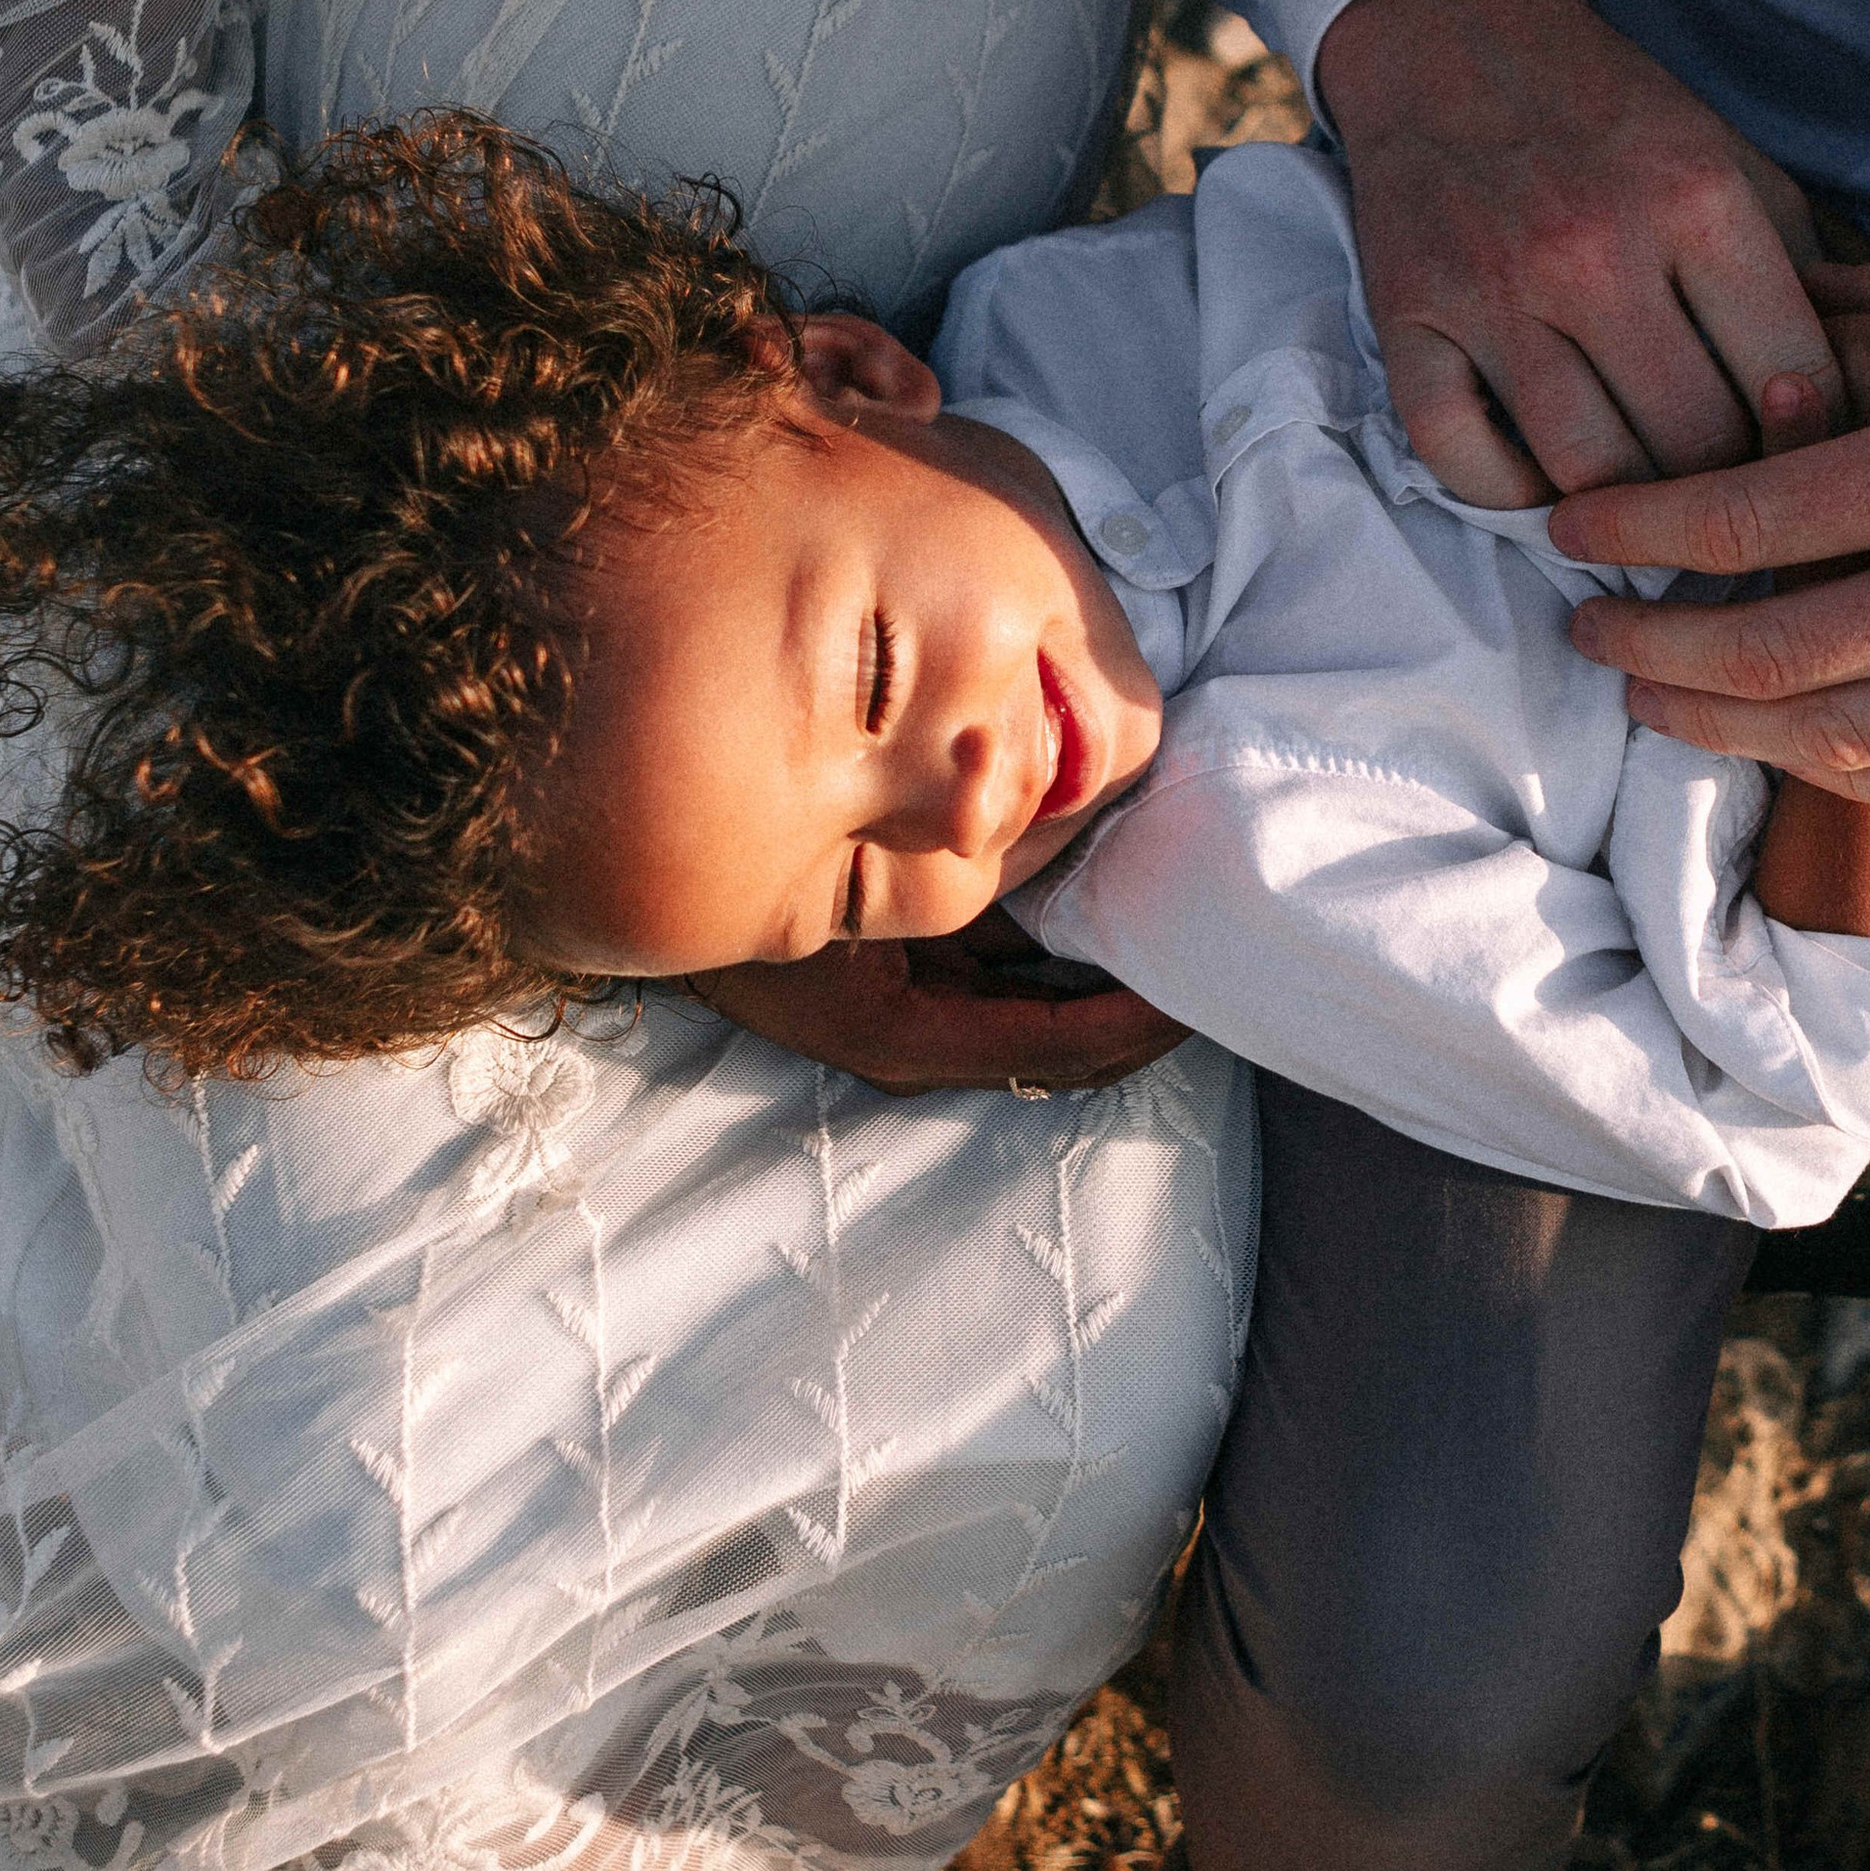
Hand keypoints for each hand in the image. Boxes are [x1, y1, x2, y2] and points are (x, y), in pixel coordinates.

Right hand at [686, 912, 1187, 1098]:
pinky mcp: (907, 986)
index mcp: (909, 1036)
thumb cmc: (739, 893)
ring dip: (1107, 976)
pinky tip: (1101, 894)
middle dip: (1141, 1005)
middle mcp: (922, 1044)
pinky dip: (1062, 951)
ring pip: (1042, 1016)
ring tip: (1177, 920)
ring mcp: (914, 1021)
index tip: (1207, 982)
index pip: (1061, 1047)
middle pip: (1066, 1048)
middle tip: (1219, 953)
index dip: (1142, 1021)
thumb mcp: (843, 888)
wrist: (650, 892)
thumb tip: (1042, 822)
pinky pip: (1008, 981)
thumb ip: (944, 863)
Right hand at [1317, 0, 1839, 504]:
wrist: (1449, 40)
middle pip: (1694, 447)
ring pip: (1584, 472)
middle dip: (1722, 489)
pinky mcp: (1408, 320)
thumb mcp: (1734, 160)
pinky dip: (1508, 491)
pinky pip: (1461, 460)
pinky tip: (1540, 471)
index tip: (1804, 460)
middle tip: (1725, 495)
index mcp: (1697, 198)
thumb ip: (1811, 266)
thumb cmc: (1608, 118)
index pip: (1791, 380)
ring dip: (1622, 507)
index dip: (1813, 443)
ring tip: (1643, 497)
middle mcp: (1596, 247)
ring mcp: (1494, 290)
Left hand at [1548, 246, 1869, 805]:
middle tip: (1589, 635)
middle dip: (1655, 649)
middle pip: (1773, 648)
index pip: (1760, 511)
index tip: (1573, 527)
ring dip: (1726, 726)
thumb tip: (1807, 276)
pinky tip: (1792, 752)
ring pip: (1840, 735)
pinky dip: (1848, 777)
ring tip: (1655, 703)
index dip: (1645, 526)